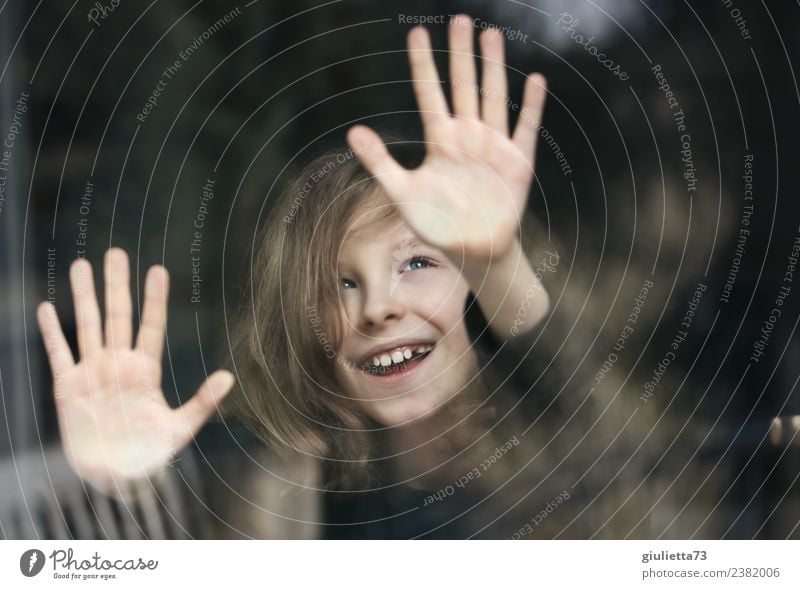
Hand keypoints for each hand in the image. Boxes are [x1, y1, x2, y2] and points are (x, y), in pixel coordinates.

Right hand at [36, 248, 234, 497]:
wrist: (116, 476)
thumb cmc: (150, 454)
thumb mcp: (180, 428)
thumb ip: (203, 402)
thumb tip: (229, 377)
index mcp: (145, 370)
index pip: (150, 325)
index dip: (154, 298)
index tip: (158, 270)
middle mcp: (118, 364)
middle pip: (117, 316)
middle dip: (116, 284)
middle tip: (116, 252)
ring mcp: (92, 373)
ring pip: (87, 326)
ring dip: (83, 296)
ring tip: (82, 265)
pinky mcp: (68, 388)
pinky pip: (59, 354)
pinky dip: (52, 332)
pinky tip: (47, 308)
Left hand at [346, 14, 546, 264]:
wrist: (472, 250)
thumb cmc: (435, 222)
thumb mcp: (401, 192)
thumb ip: (379, 161)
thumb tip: (351, 131)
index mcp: (439, 140)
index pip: (429, 93)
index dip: (423, 64)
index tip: (417, 33)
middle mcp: (467, 136)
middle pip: (463, 86)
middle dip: (461, 53)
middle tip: (460, 19)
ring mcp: (493, 146)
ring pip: (493, 98)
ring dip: (493, 68)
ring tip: (490, 35)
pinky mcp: (518, 162)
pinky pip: (525, 128)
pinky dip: (531, 106)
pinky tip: (533, 79)